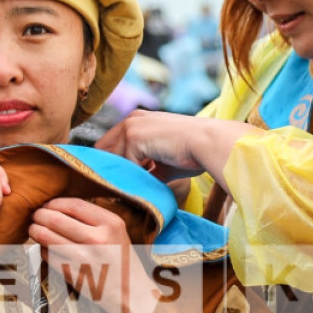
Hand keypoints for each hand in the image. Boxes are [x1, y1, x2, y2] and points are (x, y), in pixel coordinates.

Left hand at [29, 197, 159, 312]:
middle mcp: (98, 239)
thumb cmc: (121, 260)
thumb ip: (93, 218)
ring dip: (36, 231)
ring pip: (49, 238)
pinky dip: (43, 250)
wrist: (130, 293)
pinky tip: (44, 248)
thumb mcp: (116, 231)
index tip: (48, 205)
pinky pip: (50, 257)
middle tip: (36, 216)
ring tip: (34, 229)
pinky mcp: (74, 275)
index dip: (55, 203)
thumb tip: (60, 207)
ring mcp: (85, 258)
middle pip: (57, 219)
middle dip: (40, 215)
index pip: (74, 205)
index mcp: (110, 224)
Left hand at [96, 110, 260, 186]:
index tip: (117, 183)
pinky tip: (138, 188)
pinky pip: (123, 166)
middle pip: (104, 150)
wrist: (208, 143)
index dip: (112, 164)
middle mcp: (131, 120)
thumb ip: (144, 169)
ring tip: (124, 192)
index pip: (111, 144)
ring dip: (118, 176)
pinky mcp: (133, 138)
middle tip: (114, 190)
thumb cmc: (192, 153)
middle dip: (109, 170)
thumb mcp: (161, 162)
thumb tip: (131, 188)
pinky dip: (130, 179)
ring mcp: (131, 127)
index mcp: (138, 121)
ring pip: (111, 159)